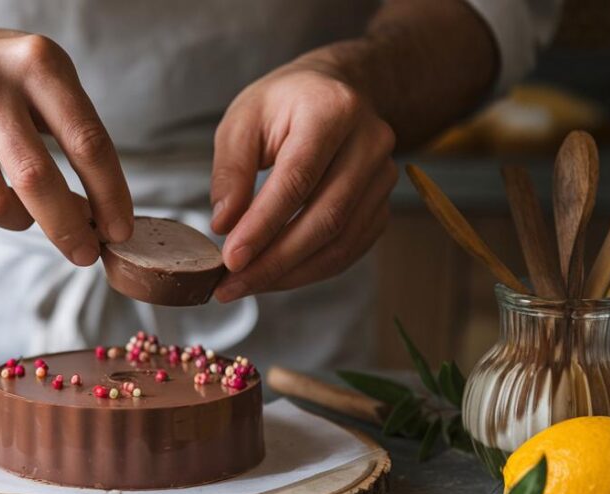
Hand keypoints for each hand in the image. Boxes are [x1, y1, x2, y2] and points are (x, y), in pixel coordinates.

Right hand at [0, 19, 133, 265]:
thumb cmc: (1, 77)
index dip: (109, 195)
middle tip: (84, 253)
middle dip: (67, 229)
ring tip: (21, 201)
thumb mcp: (46, 79)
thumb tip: (100, 216)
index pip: (86, 142)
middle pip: (36, 180)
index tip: (120, 230)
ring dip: (18, 219)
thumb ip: (76, 136)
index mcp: (36, 64)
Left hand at [209, 61, 396, 301]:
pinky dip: (313, 269)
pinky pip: (351, 248)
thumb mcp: (242, 120)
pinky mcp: (383, 202)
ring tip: (249, 285)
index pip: (297, 180)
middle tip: (233, 285)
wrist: (333, 93)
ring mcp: (384, 175)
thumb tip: (225, 224)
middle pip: (325, 217)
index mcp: (331, 110)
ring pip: (341, 240)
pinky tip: (278, 276)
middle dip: (275, 260)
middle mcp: (369, 142)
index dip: (263, 225)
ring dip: (292, 272)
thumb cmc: (283, 105)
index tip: (231, 259)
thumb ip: (231, 170)